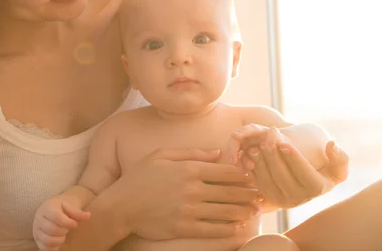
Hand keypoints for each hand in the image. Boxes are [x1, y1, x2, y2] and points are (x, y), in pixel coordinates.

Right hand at [33, 197, 90, 250]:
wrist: (52, 208)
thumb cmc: (62, 208)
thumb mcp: (70, 206)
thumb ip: (78, 212)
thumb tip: (88, 216)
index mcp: (47, 207)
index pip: (56, 217)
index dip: (67, 223)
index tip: (75, 224)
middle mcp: (38, 218)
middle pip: (52, 229)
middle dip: (64, 231)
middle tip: (68, 229)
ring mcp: (36, 229)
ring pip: (47, 240)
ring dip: (59, 240)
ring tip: (63, 235)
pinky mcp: (36, 239)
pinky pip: (44, 247)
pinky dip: (53, 247)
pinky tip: (59, 241)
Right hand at [110, 148, 261, 240]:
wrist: (121, 206)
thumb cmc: (139, 177)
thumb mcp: (161, 155)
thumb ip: (191, 152)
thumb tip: (216, 152)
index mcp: (188, 169)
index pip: (225, 171)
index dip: (243, 175)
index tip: (253, 177)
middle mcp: (192, 189)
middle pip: (230, 191)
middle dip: (248, 194)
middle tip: (261, 196)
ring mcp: (188, 209)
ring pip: (225, 211)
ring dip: (243, 211)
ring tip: (254, 211)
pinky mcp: (184, 227)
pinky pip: (212, 229)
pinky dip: (228, 229)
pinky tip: (238, 228)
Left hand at [228, 125, 348, 208]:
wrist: (306, 181)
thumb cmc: (325, 170)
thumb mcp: (338, 167)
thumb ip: (340, 158)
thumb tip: (332, 145)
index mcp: (317, 189)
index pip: (305, 174)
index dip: (294, 158)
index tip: (284, 142)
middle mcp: (298, 199)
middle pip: (283, 177)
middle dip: (273, 156)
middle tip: (266, 139)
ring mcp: (281, 200)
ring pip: (267, 181)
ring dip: (261, 162)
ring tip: (257, 145)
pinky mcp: (268, 197)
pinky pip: (258, 183)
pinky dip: (253, 168)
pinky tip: (251, 153)